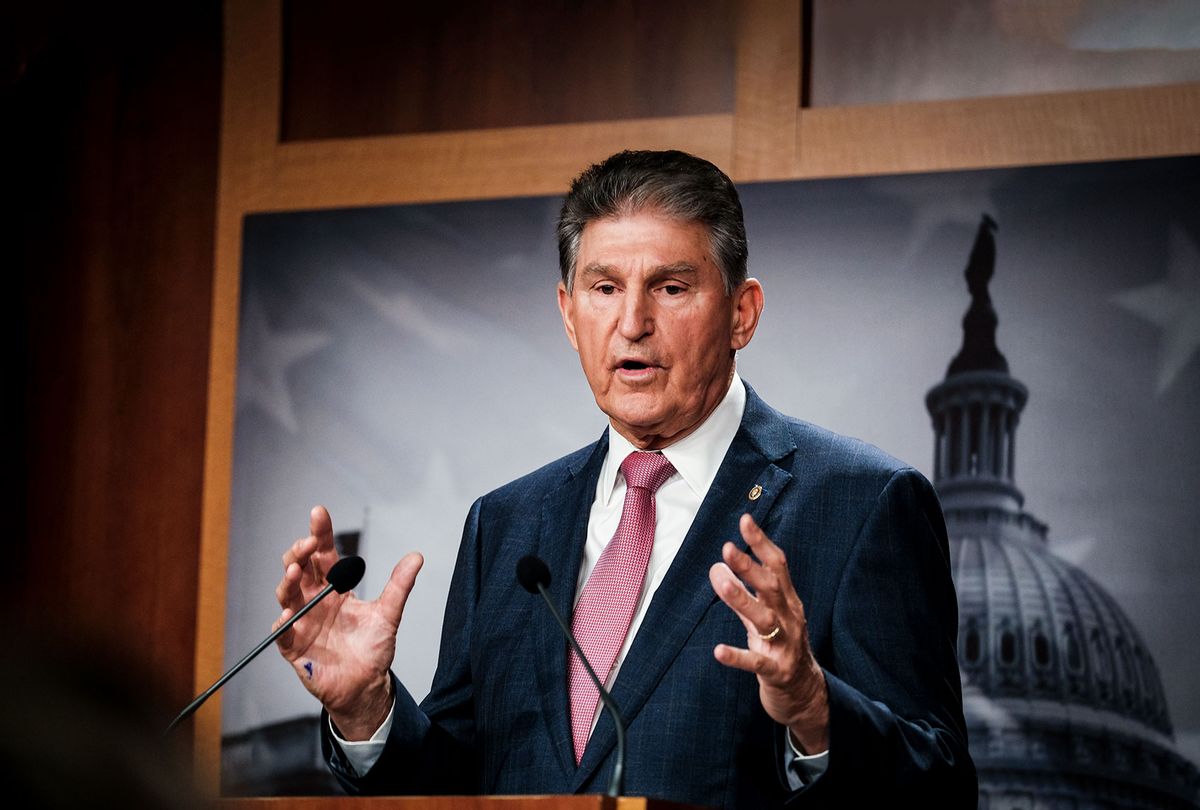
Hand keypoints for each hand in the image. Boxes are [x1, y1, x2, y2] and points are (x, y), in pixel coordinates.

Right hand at [274, 505, 423, 739]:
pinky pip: (283, 634)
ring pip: (287, 595)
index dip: (320, 534)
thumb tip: (416, 557)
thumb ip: (399, 585)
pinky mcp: (295, 648)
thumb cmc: (373, 649)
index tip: (319, 513)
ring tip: (296, 569)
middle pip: (300, 569)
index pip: (323, 555)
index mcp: (334, 589)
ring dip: (289, 581)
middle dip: (300, 552)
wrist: (367, 686)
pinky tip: (290, 613)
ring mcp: (302, 622)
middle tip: (308, 542)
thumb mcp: (388, 613)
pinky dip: (284, 623)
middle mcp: (314, 601)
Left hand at [709, 513, 828, 752]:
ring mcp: (786, 645)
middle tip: (726, 548)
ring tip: (720, 582)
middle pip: (771, 587)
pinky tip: (718, 651)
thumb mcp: (764, 615)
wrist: (805, 694)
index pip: (777, 565)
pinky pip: (756, 662)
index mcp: (788, 600)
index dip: (761, 542)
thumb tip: (717, 566)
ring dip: (742, 599)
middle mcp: (790, 618)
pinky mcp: (777, 671)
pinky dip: (737, 656)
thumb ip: (742, 592)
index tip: (744, 520)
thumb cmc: (781, 647)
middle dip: (749, 566)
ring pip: (765, 619)